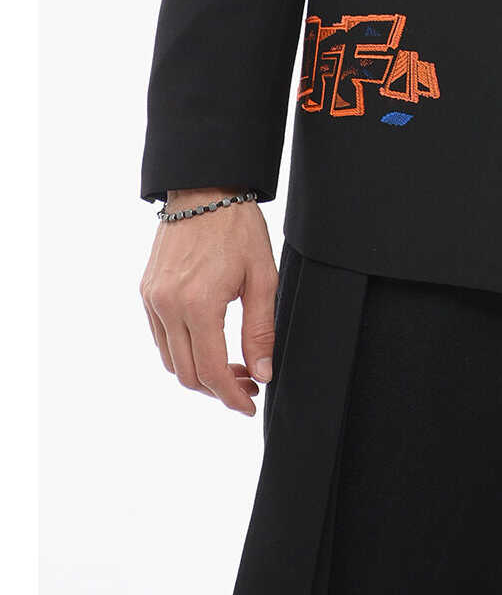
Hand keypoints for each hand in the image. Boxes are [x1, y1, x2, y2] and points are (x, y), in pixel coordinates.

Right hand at [139, 189, 278, 415]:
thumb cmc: (238, 228)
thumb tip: (263, 373)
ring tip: (233, 366)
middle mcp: (167, 305)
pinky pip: (160, 337)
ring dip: (199, 372)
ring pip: (170, 360)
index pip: (212, 371)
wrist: (205, 188)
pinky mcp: (146, 291)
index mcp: (198, 304)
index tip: (250, 405)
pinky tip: (209, 342)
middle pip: (187, 373)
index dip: (232, 397)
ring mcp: (152, 299)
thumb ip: (261, 330)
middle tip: (249, 384)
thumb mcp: (262, 277)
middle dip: (219, 389)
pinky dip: (182, 350)